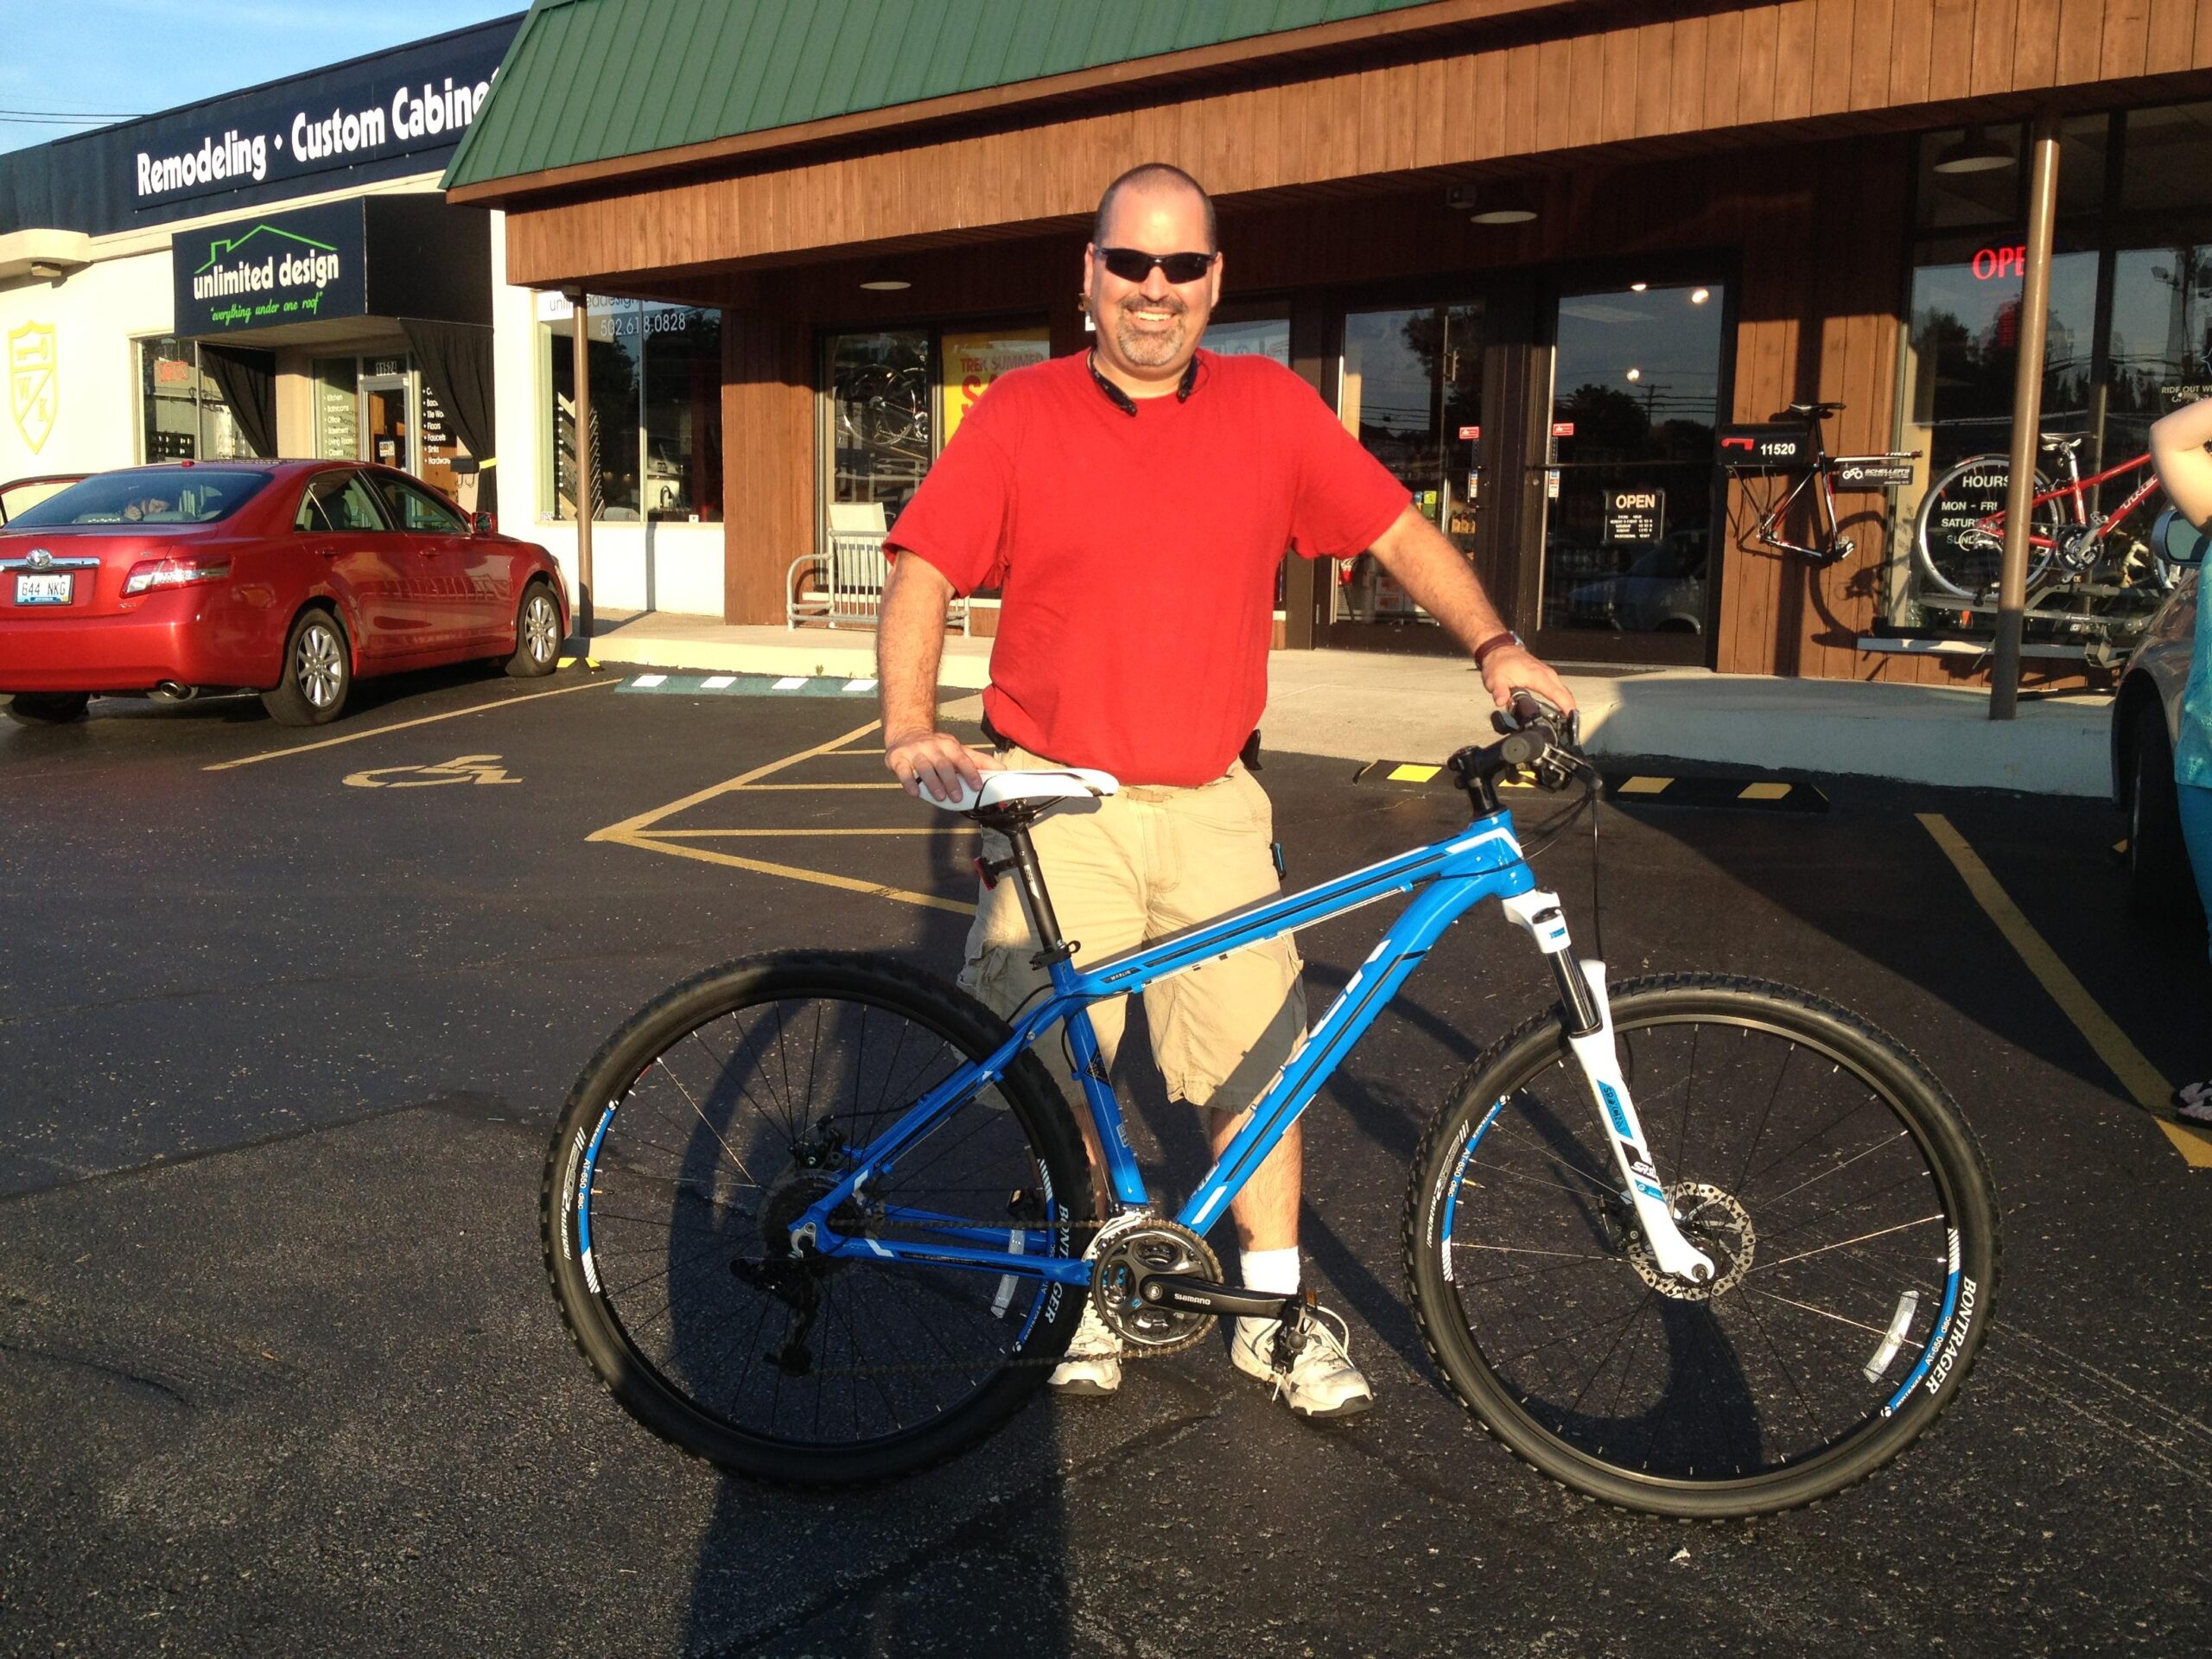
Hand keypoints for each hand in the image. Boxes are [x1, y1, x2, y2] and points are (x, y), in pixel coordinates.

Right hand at [885, 729, 1000, 802]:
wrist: (906, 733)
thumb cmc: (937, 748)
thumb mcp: (958, 750)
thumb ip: (980, 762)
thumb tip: (1004, 771)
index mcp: (949, 745)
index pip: (962, 759)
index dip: (970, 772)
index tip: (977, 786)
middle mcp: (932, 747)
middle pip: (943, 764)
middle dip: (951, 781)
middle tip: (958, 797)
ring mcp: (914, 752)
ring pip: (924, 767)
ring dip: (933, 783)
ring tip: (940, 797)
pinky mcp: (898, 758)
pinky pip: (903, 771)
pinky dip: (909, 782)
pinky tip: (915, 793)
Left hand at [1477, 644, 1576, 715]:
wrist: (1500, 650)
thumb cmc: (1499, 663)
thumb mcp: (1495, 679)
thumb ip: (1499, 691)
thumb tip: (1501, 701)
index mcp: (1537, 676)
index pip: (1556, 693)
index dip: (1566, 706)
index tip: (1572, 717)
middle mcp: (1547, 674)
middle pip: (1565, 693)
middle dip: (1571, 709)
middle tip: (1573, 726)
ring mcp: (1548, 674)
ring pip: (1564, 690)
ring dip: (1569, 704)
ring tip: (1570, 721)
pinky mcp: (1547, 675)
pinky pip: (1560, 688)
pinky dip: (1563, 698)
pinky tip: (1562, 708)